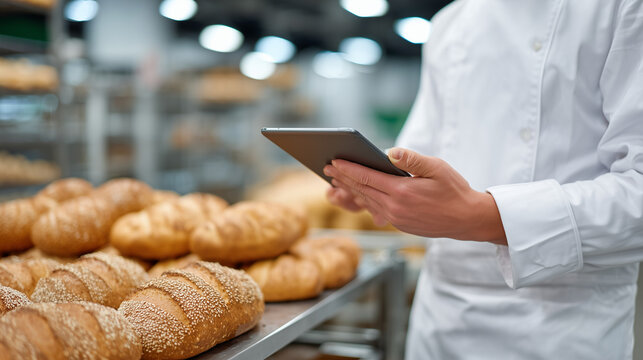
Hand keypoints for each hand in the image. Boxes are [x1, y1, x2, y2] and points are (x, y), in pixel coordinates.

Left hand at [324, 147, 506, 244]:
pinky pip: (376, 210)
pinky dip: (364, 200)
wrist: (467, 220)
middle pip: (362, 190)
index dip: (348, 168)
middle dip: (343, 178)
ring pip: (367, 201)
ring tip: (336, 181)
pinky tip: (358, 194)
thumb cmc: (454, 190)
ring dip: (350, 190)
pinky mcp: (399, 225)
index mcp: (402, 192)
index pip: (367, 177)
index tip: (333, 161)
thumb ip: (413, 159)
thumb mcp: (437, 168)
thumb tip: (390, 152)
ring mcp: (396, 218)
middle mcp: (395, 208)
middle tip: (327, 168)